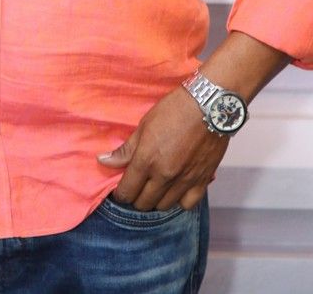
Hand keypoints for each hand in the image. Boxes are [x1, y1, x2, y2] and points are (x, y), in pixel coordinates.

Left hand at [97, 86, 228, 210]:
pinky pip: (187, 204)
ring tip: (156, 187)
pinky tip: (176, 189)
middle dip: (137, 197)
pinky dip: (179, 200)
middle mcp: (164, 176)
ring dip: (156, 200)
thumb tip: (103, 161)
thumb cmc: (173, 110)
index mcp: (146, 160)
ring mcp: (184, 181)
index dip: (121, 193)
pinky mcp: (202, 181)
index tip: (122, 189)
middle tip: (138, 186)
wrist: (208, 105)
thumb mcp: (144, 125)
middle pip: (143, 203)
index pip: (127, 192)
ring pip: (164, 206)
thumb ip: (125, 149)